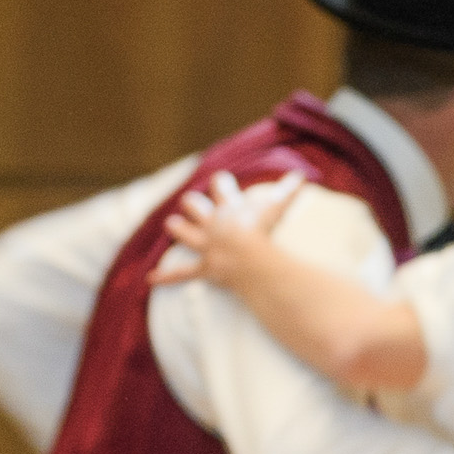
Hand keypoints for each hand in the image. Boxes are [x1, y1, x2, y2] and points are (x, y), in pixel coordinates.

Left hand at [154, 168, 308, 291]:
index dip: (221, 183)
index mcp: (228, 208)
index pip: (221, 186)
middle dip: (193, 205)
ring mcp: (206, 245)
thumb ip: (289, 190)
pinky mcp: (204, 267)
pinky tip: (150, 279)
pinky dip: (166, 276)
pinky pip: (182, 272)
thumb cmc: (264, 230)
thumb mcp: (277, 207)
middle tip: (192, 203)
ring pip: (184, 233)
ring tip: (173, 225)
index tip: (222, 180)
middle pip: (195, 206)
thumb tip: (302, 174)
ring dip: (179, 229)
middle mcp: (212, 223)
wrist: (250, 258)